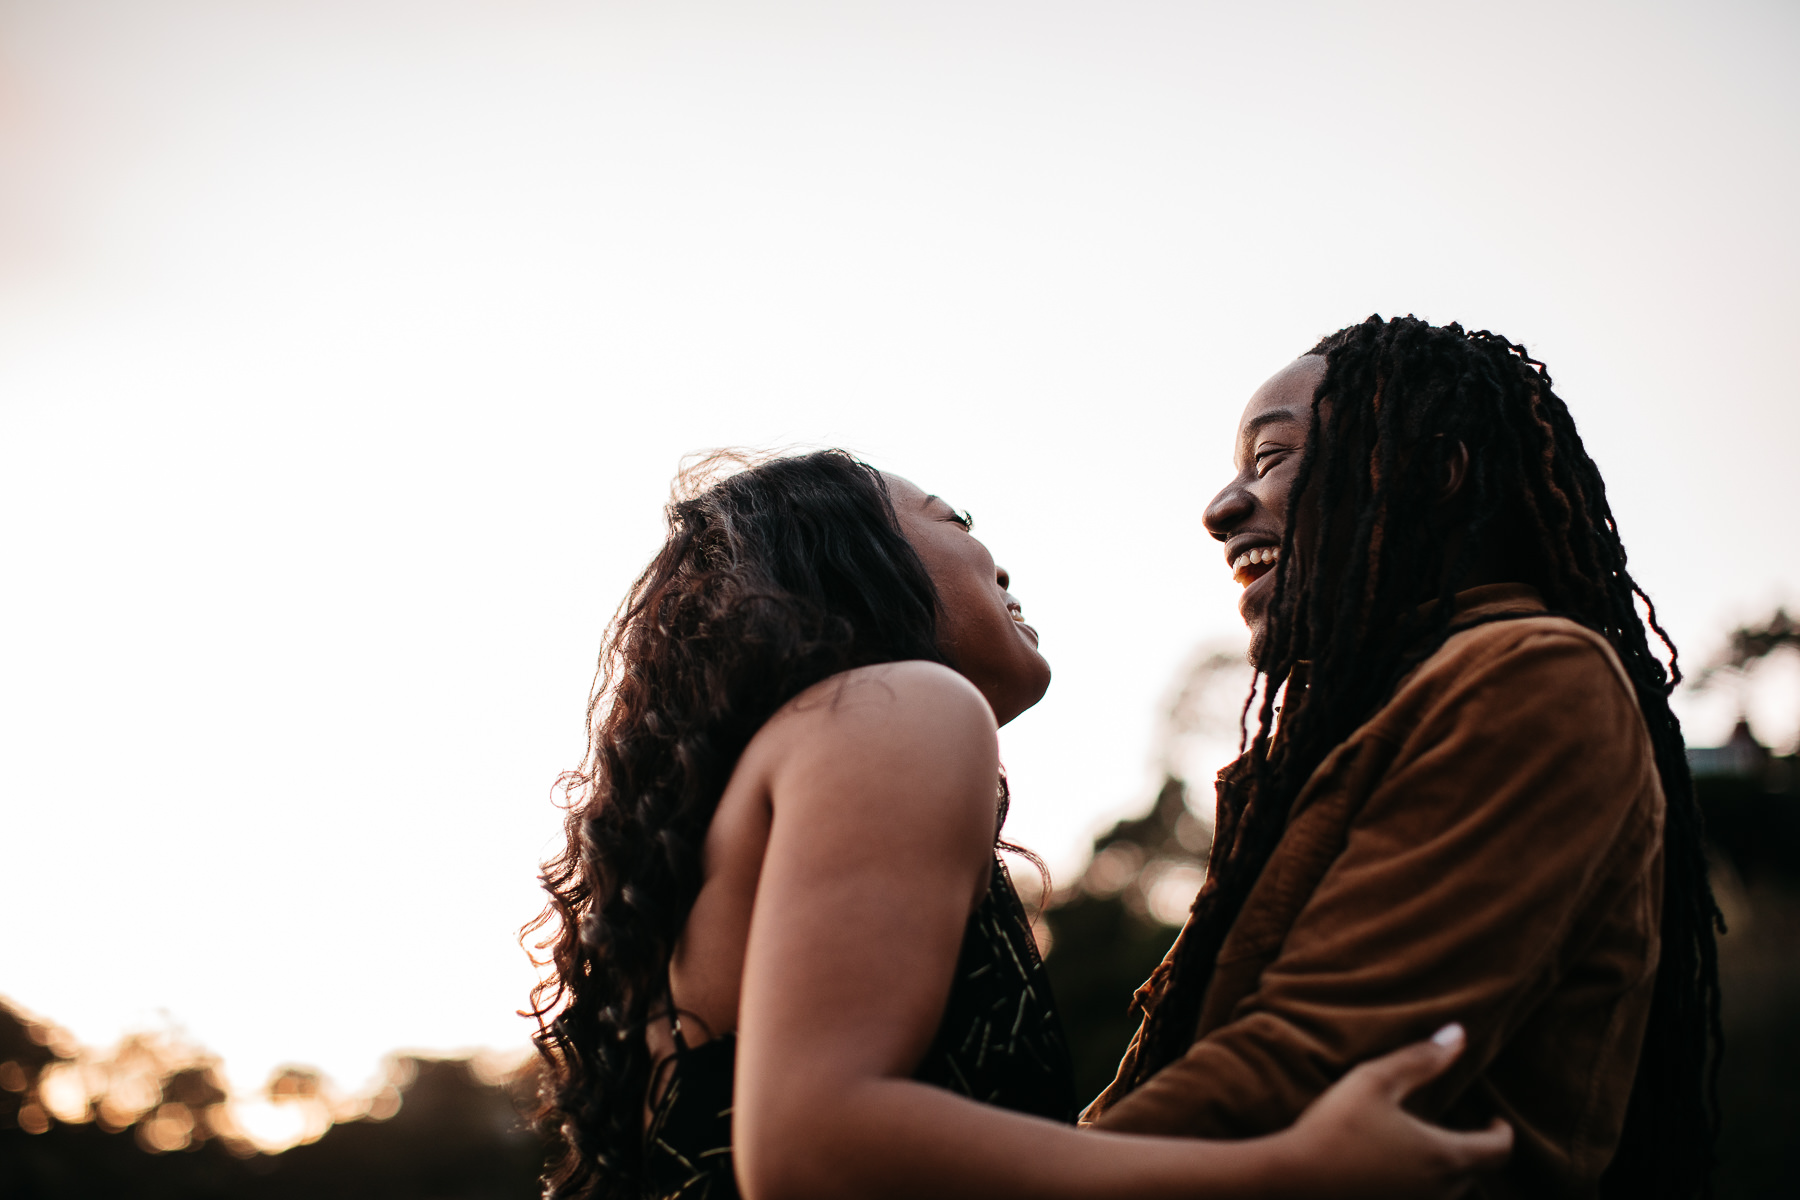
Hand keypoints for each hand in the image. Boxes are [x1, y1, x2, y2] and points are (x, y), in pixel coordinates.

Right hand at [1271, 1025, 1512, 1198]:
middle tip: (1463, 1128)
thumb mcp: (1375, 1081)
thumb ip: (1420, 1059)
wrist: (1292, 1180)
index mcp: (1444, 1156)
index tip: (1494, 1118)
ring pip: (1449, 1190)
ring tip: (1428, 1146)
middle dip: (1475, 1149)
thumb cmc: (1336, 1127)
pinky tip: (1398, 1168)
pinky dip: (1423, 1182)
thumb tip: (1458, 1034)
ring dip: (1448, 1169)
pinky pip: (1422, 1198)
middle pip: (1475, 1172)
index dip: (1503, 1132)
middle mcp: (1439, 1191)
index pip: (1498, 1149)